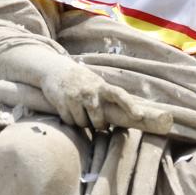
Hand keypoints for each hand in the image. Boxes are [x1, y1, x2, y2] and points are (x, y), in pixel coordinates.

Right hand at [41, 62, 168, 132]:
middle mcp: (89, 91)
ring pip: (83, 123)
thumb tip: (127, 114)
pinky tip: (69, 110)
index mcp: (101, 86)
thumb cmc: (82, 81)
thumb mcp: (96, 84)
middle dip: (99, 125)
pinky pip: (70, 122)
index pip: (119, 94)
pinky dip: (70, 120)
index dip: (130, 105)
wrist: (56, 69)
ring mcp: (75, 97)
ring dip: (83, 123)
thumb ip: (108, 96)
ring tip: (81, 112)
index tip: (139, 116)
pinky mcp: (61, 102)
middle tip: (99, 123)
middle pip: (99, 120)